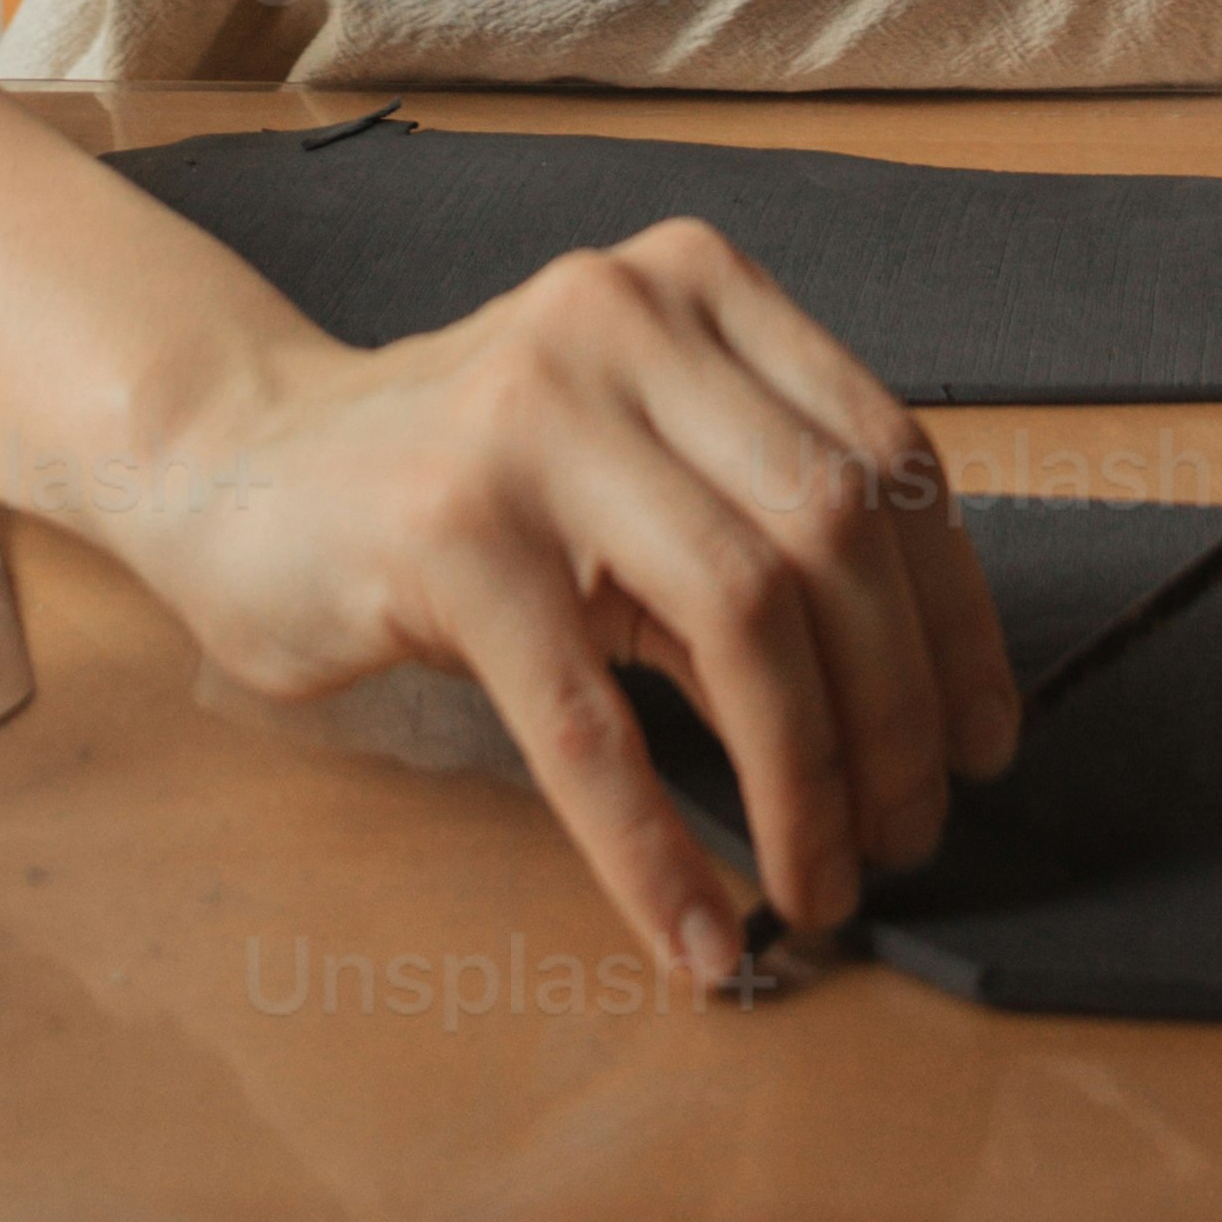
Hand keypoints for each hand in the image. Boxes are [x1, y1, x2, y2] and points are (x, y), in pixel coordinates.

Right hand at [113, 220, 1020, 995]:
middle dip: (897, 713)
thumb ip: (756, 531)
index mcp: (696, 287)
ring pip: (743, 613)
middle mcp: (624, 321)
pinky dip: (656, 849)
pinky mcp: (445, 533)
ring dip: (806, 784)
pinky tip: (693, 933)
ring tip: (819, 890)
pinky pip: (590, 721)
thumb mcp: (632, 467)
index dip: (957, 616)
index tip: (985, 740)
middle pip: (835, 533)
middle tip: (907, 837)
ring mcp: (532, 418)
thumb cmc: (464, 486)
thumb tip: (914, 709)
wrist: (236, 465)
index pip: (887, 454)